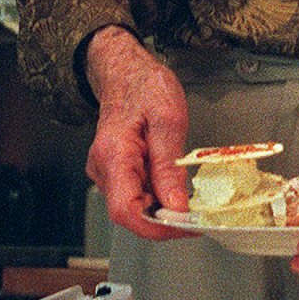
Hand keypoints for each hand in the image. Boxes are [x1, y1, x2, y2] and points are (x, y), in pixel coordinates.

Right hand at [82, 28, 193, 240]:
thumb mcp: (168, 120)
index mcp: (113, 155)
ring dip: (162, 209)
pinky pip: (135, 195)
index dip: (157, 227)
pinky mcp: (115, 173)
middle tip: (195, 216)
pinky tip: (172, 185)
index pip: (126, 210)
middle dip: (163, 221)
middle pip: (130, 214)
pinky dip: (157, 198)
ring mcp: (107, 172)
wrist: (125, 72)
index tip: (186, 227)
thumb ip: (169, 166)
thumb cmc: (145, 86)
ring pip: (134, 207)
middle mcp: (103, 169)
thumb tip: (176, 206)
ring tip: (187, 197)